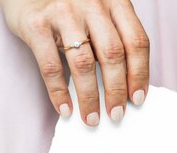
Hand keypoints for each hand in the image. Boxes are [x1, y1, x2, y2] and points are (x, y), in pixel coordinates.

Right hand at [0, 0, 149, 125]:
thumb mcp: (99, 12)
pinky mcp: (36, 24)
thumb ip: (114, 37)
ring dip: (90, 97)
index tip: (137, 99)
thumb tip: (126, 87)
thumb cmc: (70, 6)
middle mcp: (92, 4)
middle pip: (113, 54)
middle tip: (116, 114)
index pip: (136, 41)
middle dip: (116, 90)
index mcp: (115, 2)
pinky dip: (59, 92)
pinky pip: (51, 66)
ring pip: (84, 63)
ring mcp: (63, 12)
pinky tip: (65, 109)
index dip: (140, 73)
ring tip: (91, 118)